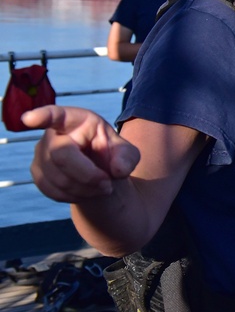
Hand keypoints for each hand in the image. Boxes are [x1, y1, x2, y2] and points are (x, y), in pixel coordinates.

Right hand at [24, 106, 139, 203]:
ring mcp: (41, 154)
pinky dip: (74, 196)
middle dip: (87, 175)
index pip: (56, 115)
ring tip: (102, 187)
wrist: (100, 171)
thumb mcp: (127, 152)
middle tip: (108, 184)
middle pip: (60, 156)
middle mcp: (53, 134)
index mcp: (76, 120)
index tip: (29, 119)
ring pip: (57, 177)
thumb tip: (118, 170)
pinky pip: (52, 190)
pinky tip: (87, 191)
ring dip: (84, 189)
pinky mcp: (38, 172)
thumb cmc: (112, 155)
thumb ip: (128, 158)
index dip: (42, 116)